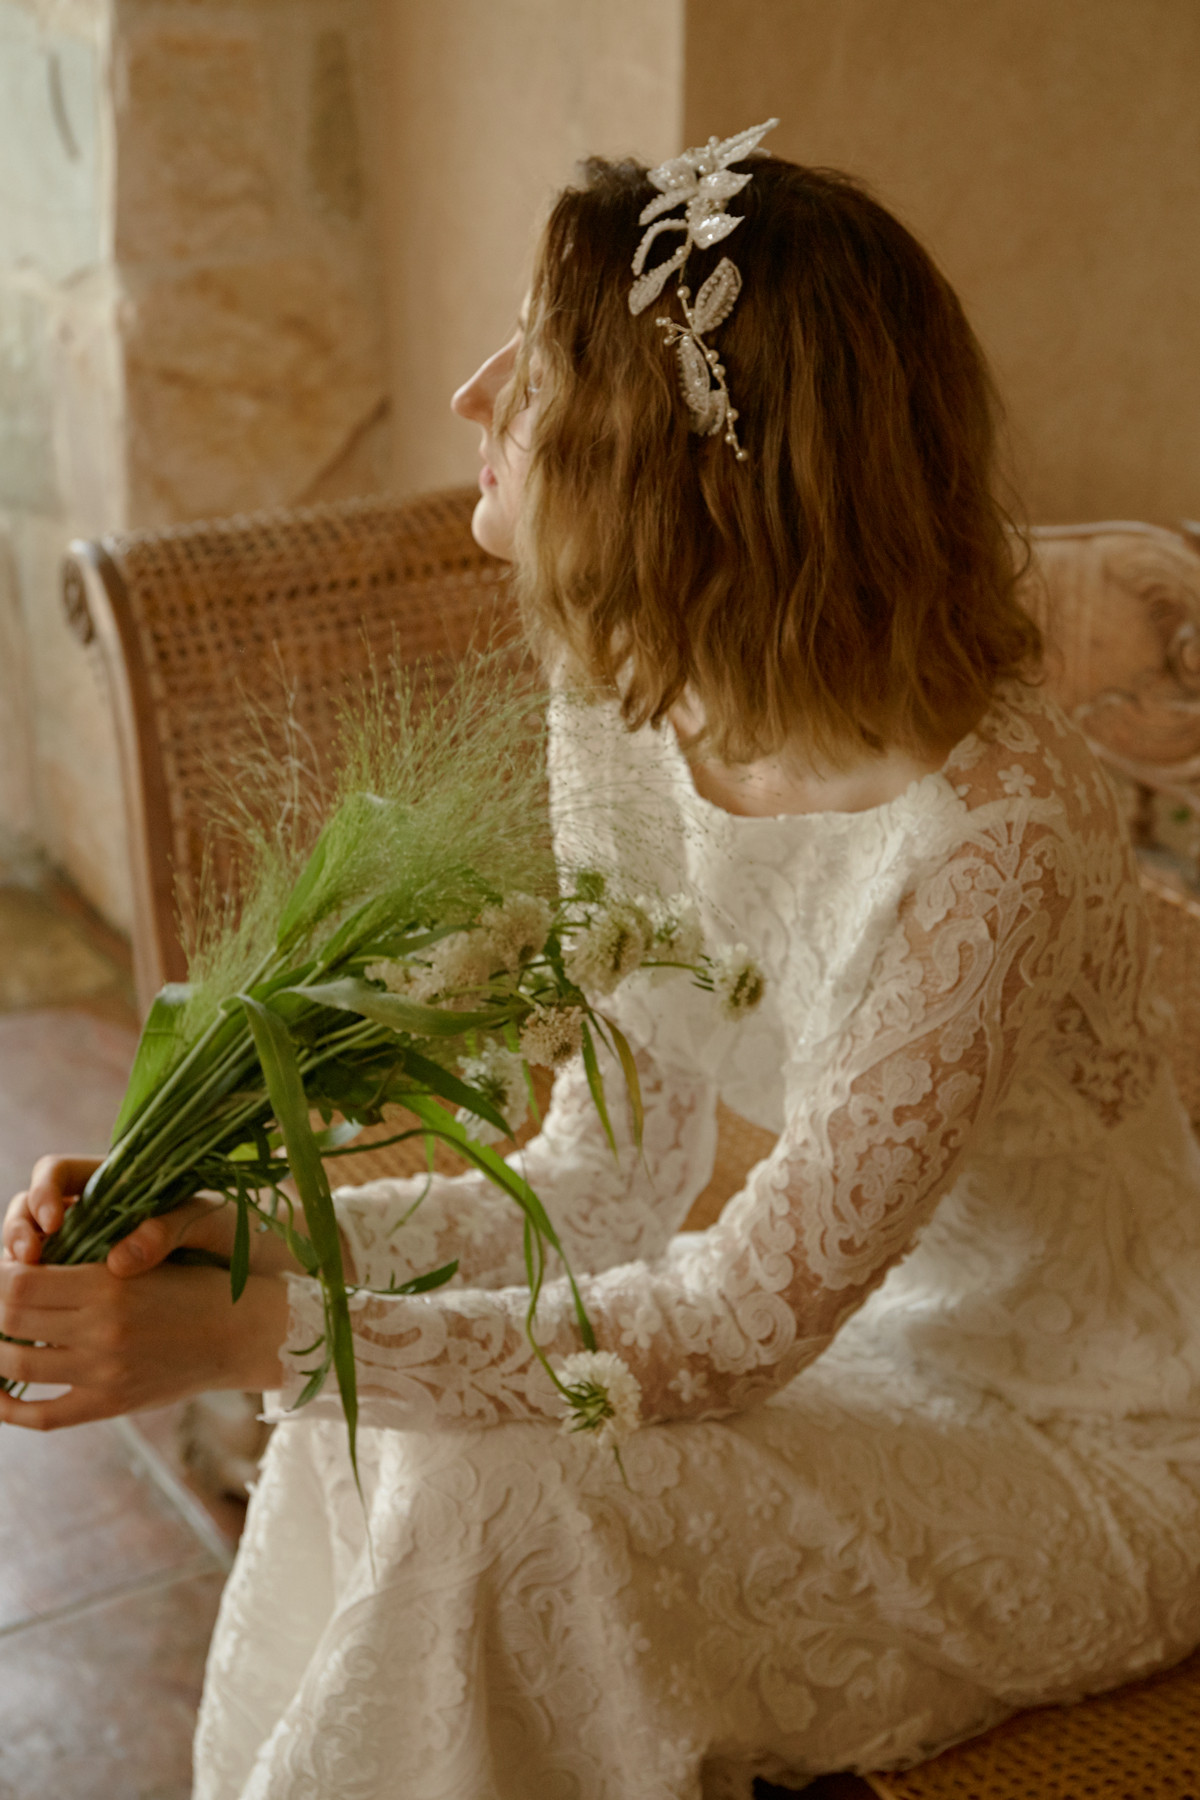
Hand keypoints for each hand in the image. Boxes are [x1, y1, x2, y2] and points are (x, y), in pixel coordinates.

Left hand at [0, 1257, 289, 1429]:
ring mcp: (104, 1372)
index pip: (20, 1282)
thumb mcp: (146, 1259)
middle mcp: (103, 1329)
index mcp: (110, 1284)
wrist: (241, 1332)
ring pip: (17, 1365)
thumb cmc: (193, 1285)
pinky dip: (8, 1408)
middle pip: (10, 1320)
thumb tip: (20, 1273)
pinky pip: (43, 1415)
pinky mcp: (110, 1404)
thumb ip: (88, 1265)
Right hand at [4, 1155, 302, 1277]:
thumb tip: (119, 1260)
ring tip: (21, 1291)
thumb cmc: (232, 1232)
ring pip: (27, 1254)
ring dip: (15, 1270)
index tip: (53, 1221)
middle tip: (27, 1258)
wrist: (255, 1269)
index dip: (43, 1192)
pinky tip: (34, 1323)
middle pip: (27, 1212)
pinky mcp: (85, 1289)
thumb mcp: (209, 1222)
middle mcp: (90, 1213)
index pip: (55, 1173)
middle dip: (17, 1232)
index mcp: (114, 1182)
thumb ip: (169, 1228)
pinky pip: (44, 1291)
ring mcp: (84, 1250)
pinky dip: (32, 1303)